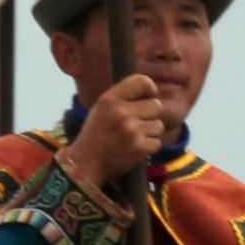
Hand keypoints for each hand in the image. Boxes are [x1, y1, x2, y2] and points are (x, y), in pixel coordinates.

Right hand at [64, 68, 168, 201]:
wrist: (86, 163)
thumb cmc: (96, 134)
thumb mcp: (102, 108)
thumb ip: (123, 98)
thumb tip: (151, 93)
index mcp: (110, 99)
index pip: (142, 81)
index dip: (150, 89)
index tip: (149, 97)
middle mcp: (121, 112)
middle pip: (156, 105)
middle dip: (151, 115)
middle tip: (138, 124)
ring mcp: (131, 130)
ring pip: (159, 125)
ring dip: (150, 132)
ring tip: (134, 138)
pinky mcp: (139, 148)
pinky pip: (157, 142)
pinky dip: (149, 147)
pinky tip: (135, 149)